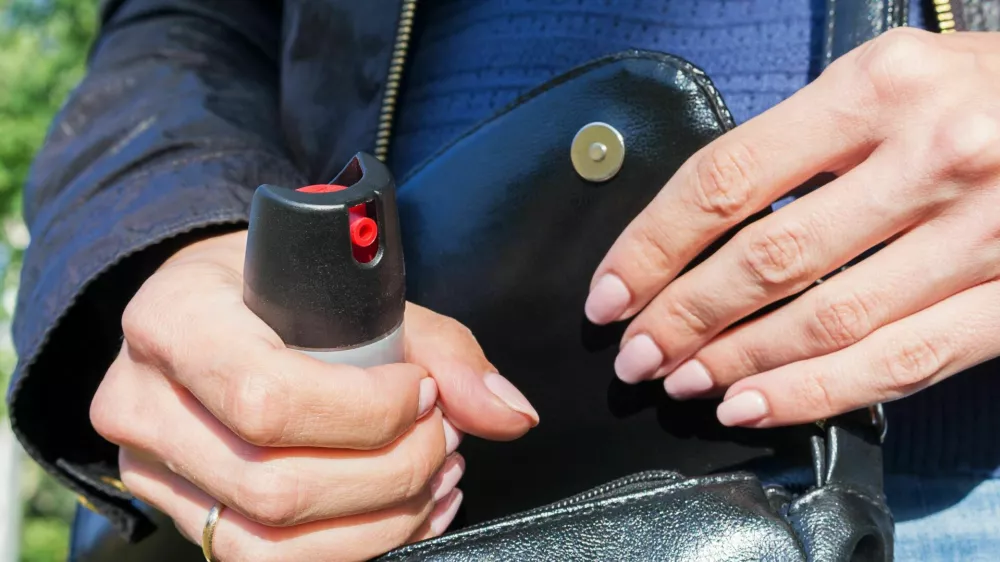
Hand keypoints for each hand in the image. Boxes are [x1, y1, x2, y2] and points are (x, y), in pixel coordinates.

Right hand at [91, 231, 538, 561]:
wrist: (208, 307)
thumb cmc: (279, 287)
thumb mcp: (350, 287)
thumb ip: (439, 347)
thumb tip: (509, 413)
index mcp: (174, 321)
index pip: (269, 397)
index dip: (367, 412)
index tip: (423, 392)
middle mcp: (143, 402)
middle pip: (276, 486)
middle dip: (391, 472)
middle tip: (445, 437)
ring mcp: (153, 470)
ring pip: (269, 543)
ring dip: (380, 522)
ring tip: (434, 477)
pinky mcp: (181, 514)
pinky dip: (356, 547)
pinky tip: (406, 511)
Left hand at [585, 29, 999, 427]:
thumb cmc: (988, 91)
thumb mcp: (891, 77)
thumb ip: (803, 141)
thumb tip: (702, 227)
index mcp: (879, 86)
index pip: (726, 178)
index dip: (652, 246)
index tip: (611, 290)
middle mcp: (931, 156)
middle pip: (767, 259)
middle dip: (681, 316)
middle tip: (634, 351)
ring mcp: (980, 234)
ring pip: (826, 320)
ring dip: (735, 361)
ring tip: (679, 379)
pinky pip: (897, 362)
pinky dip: (814, 393)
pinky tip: (754, 404)